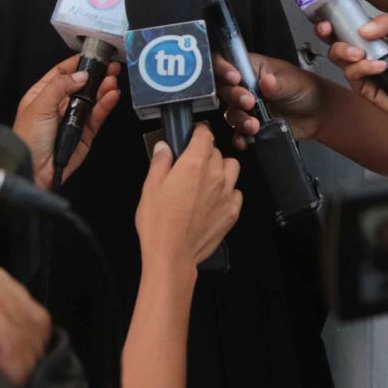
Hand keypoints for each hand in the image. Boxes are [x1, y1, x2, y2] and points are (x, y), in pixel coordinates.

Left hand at [13, 53, 120, 188]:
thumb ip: (60, 86)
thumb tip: (82, 75)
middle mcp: (59, 105)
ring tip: (114, 79)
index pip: (61, 73)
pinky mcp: (86, 133)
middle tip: (112, 65)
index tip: (93, 54)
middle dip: (96, 75)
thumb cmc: (28, 137)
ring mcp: (74, 119)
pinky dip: (106, 105)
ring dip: (103, 88)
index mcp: (42, 95)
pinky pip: (97, 116)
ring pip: (92, 100)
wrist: (33, 170)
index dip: (76, 63)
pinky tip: (112, 95)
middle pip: (81, 85)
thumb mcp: (39, 105)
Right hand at [134, 124, 241, 278]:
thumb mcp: (150, 187)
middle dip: (205, 154)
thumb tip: (164, 147)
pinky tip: (214, 200)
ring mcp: (227, 194)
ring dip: (221, 169)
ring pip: (232, 168)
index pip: (205, 135)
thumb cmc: (158, 221)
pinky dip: (228, 192)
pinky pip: (236, 192)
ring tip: (206, 180)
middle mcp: (215, 175)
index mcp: (194, 164)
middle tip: (191, 165)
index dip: (198, 133)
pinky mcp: (233, 211)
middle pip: (217, 152)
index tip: (192, 137)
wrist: (173, 254)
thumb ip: (160, 162)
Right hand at [216, 53, 322, 143]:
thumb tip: (266, 81)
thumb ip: (278, 83)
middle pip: (223, 89)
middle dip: (233, 96)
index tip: (234, 78)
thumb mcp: (293, 82)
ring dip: (239, 119)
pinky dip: (240, 137)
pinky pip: (237, 132)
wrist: (317, 113)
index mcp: (251, 67)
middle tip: (249, 102)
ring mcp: (245, 107)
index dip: (223, 69)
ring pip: (230, 112)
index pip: (226, 62)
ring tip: (254, 124)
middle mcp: (243, 86)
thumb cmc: (305, 88)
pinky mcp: (250, 125)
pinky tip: (246, 140)